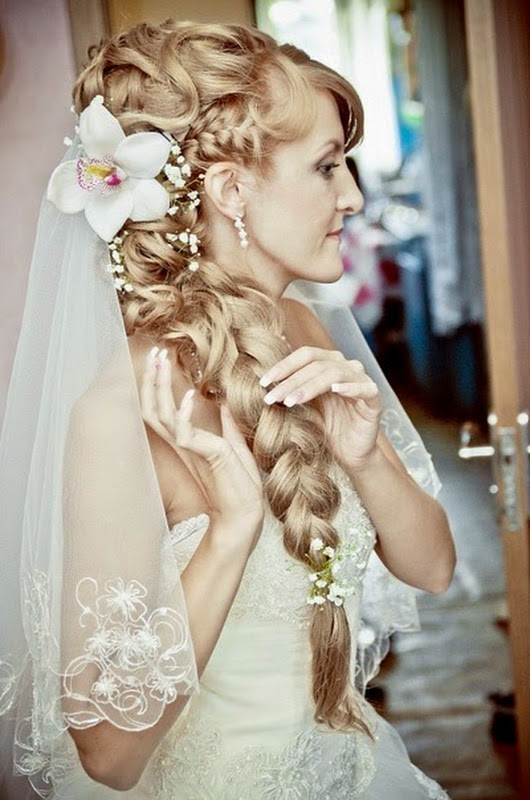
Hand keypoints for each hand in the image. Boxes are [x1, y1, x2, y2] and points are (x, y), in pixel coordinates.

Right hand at [141, 348, 263, 544]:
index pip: (162, 408)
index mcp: (187, 441)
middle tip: (155, 352)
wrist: (245, 516)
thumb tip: (224, 403)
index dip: (157, 384)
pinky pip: (183, 431)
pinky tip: (190, 393)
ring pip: (160, 414)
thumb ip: (227, 425)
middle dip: (151, 379)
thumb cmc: (240, 487)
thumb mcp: (235, 447)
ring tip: (162, 360)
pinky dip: (184, 411)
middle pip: (152, 407)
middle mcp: (182, 444)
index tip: (162, 357)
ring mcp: (188, 450)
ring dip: (160, 386)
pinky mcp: (201, 456)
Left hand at [260, 347, 381, 470]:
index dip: (283, 366)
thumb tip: (262, 373)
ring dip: (309, 387)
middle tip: (271, 398)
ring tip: (290, 402)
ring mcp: (361, 380)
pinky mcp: (374, 398)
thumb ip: (289, 389)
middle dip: (290, 381)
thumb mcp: (302, 407)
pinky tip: (335, 390)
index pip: (305, 355)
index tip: (262, 382)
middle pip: (316, 364)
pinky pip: (364, 388)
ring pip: (334, 373)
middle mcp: (346, 366)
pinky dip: (349, 387)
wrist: (349, 455)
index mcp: (329, 363)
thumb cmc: (325, 428)